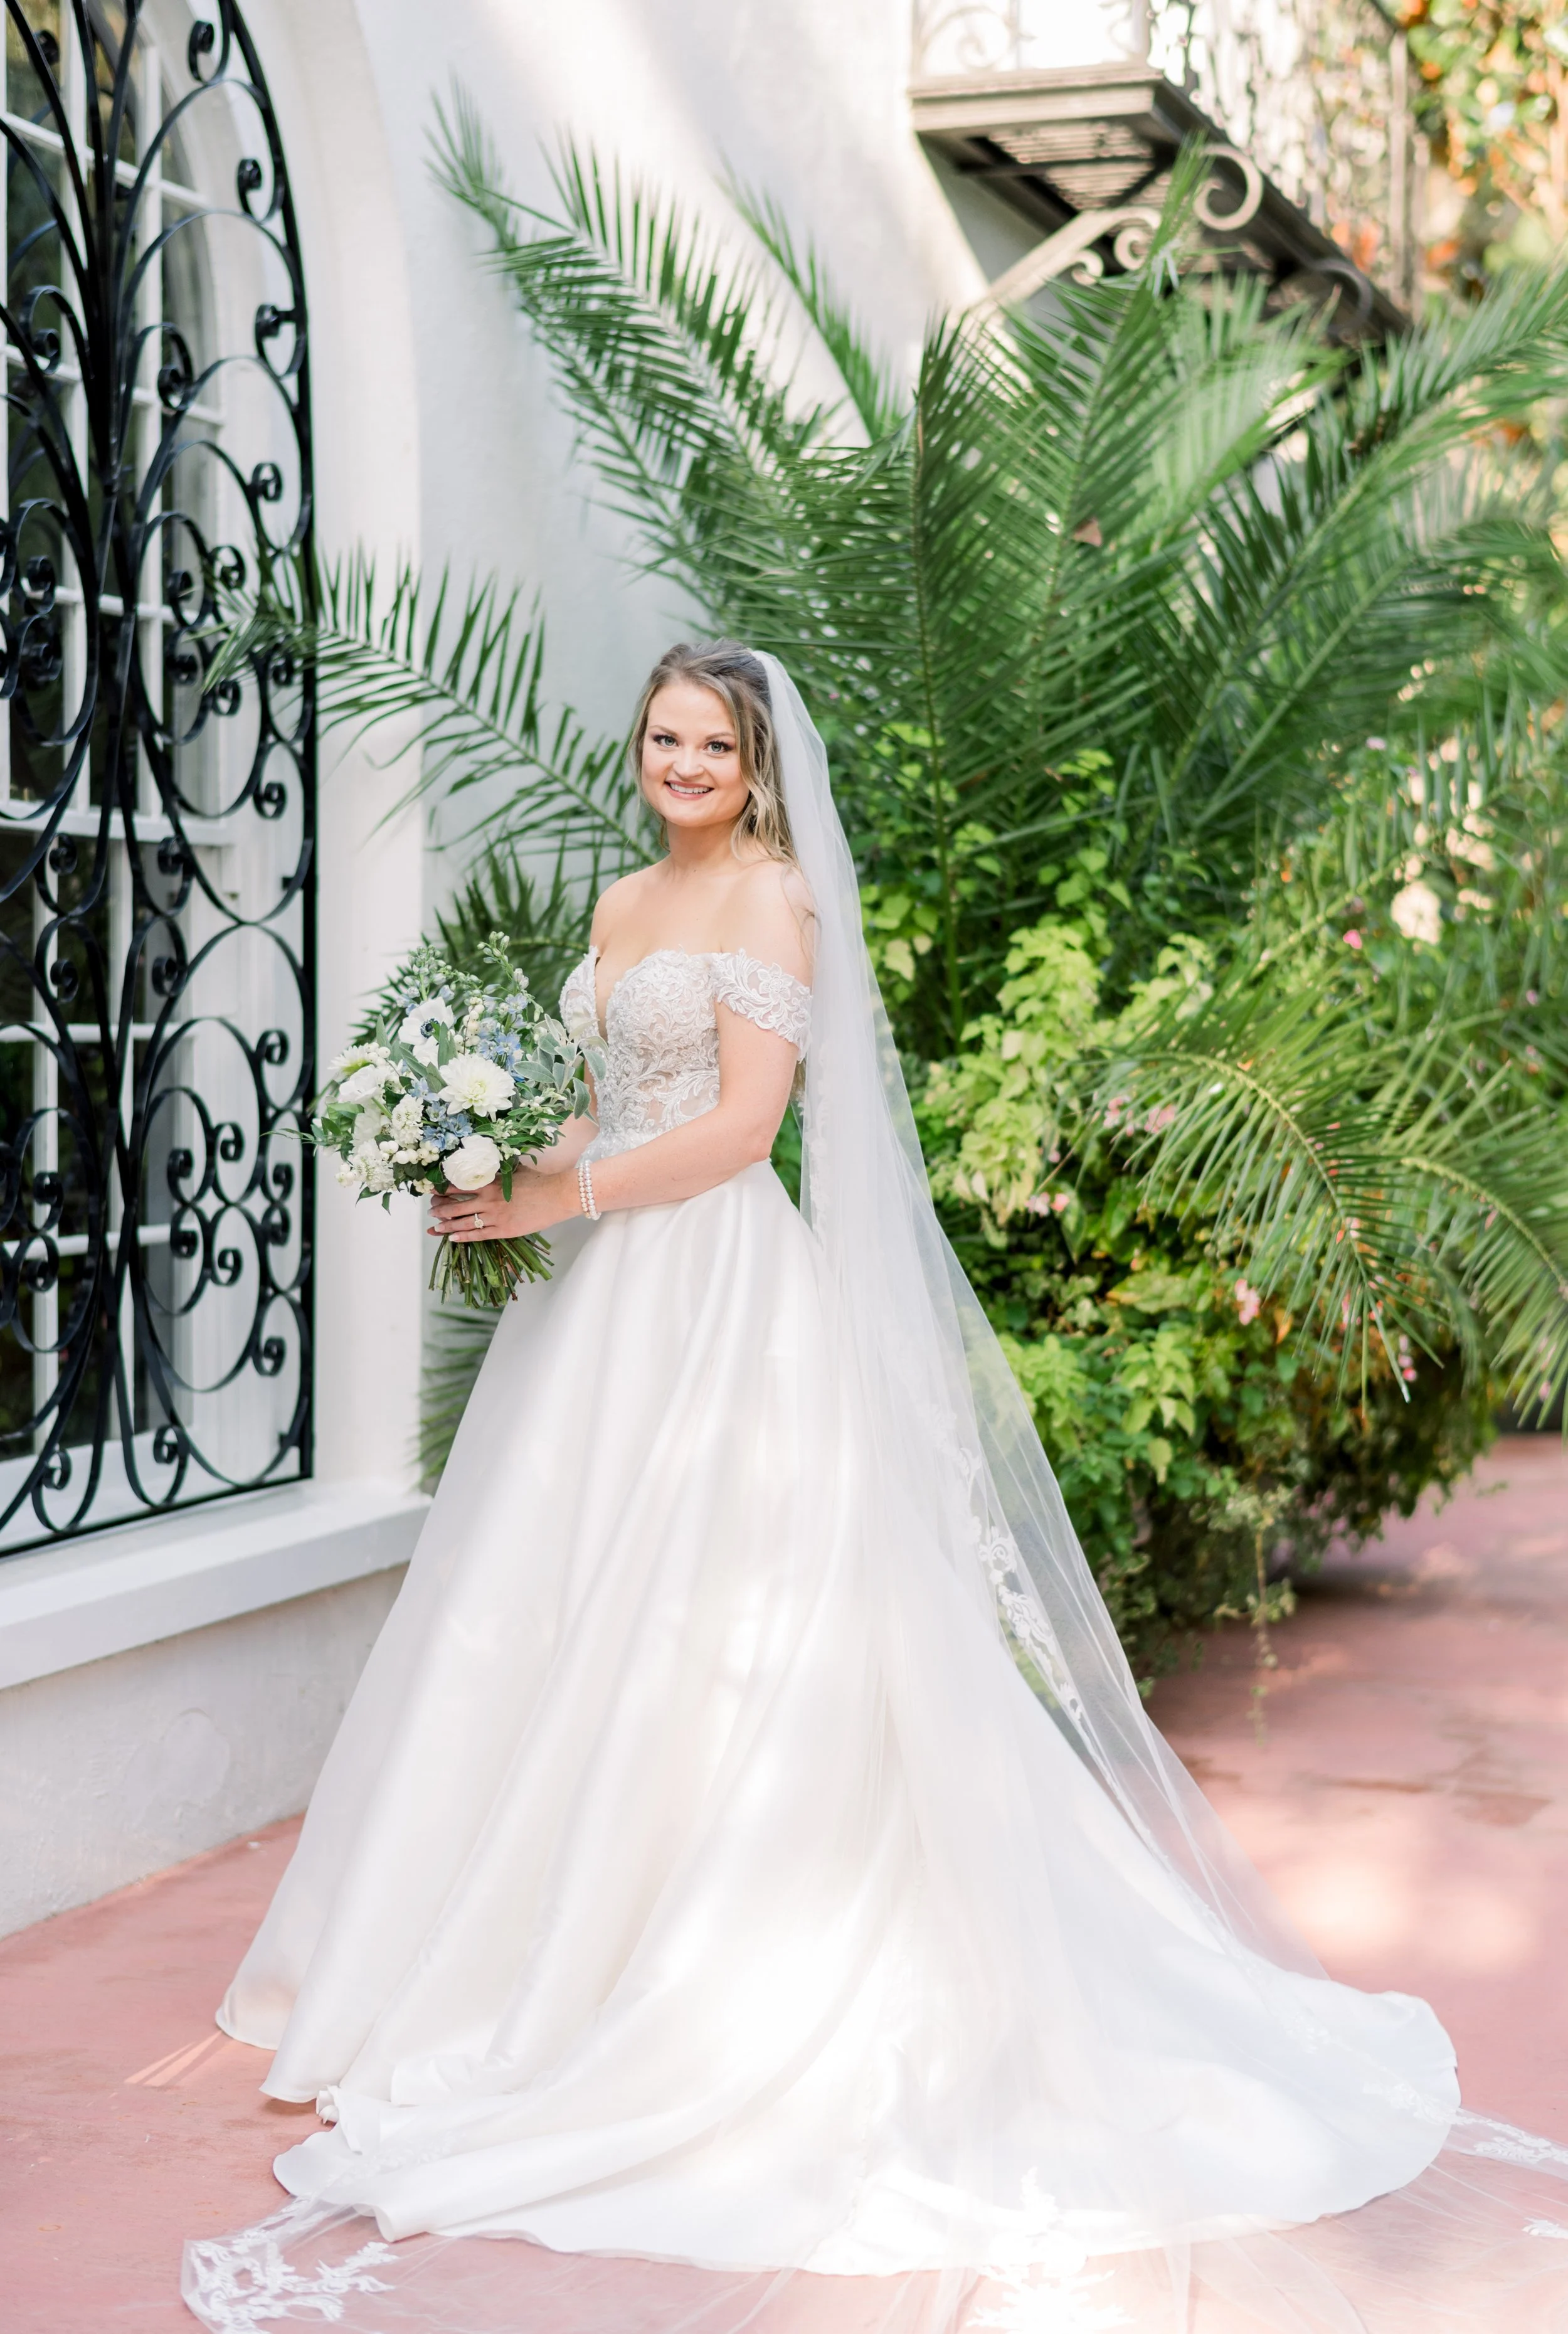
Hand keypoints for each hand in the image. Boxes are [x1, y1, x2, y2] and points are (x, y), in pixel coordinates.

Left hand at [428, 1170, 577, 1243]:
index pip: (460, 1186)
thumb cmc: (541, 1181)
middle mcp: (489, 1200)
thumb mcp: (516, 1171)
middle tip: (430, 1211)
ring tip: (436, 1226)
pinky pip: (479, 1235)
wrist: (559, 1195)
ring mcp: (496, 1216)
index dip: (444, 1190)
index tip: (434, 1191)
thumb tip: (489, 1168)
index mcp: (491, 1183)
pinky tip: (453, 1237)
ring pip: (464, 1222)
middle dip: (440, 1209)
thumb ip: (499, 1172)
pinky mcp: (505, 1230)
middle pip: (456, 1205)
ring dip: (447, 1224)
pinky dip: (464, 1236)